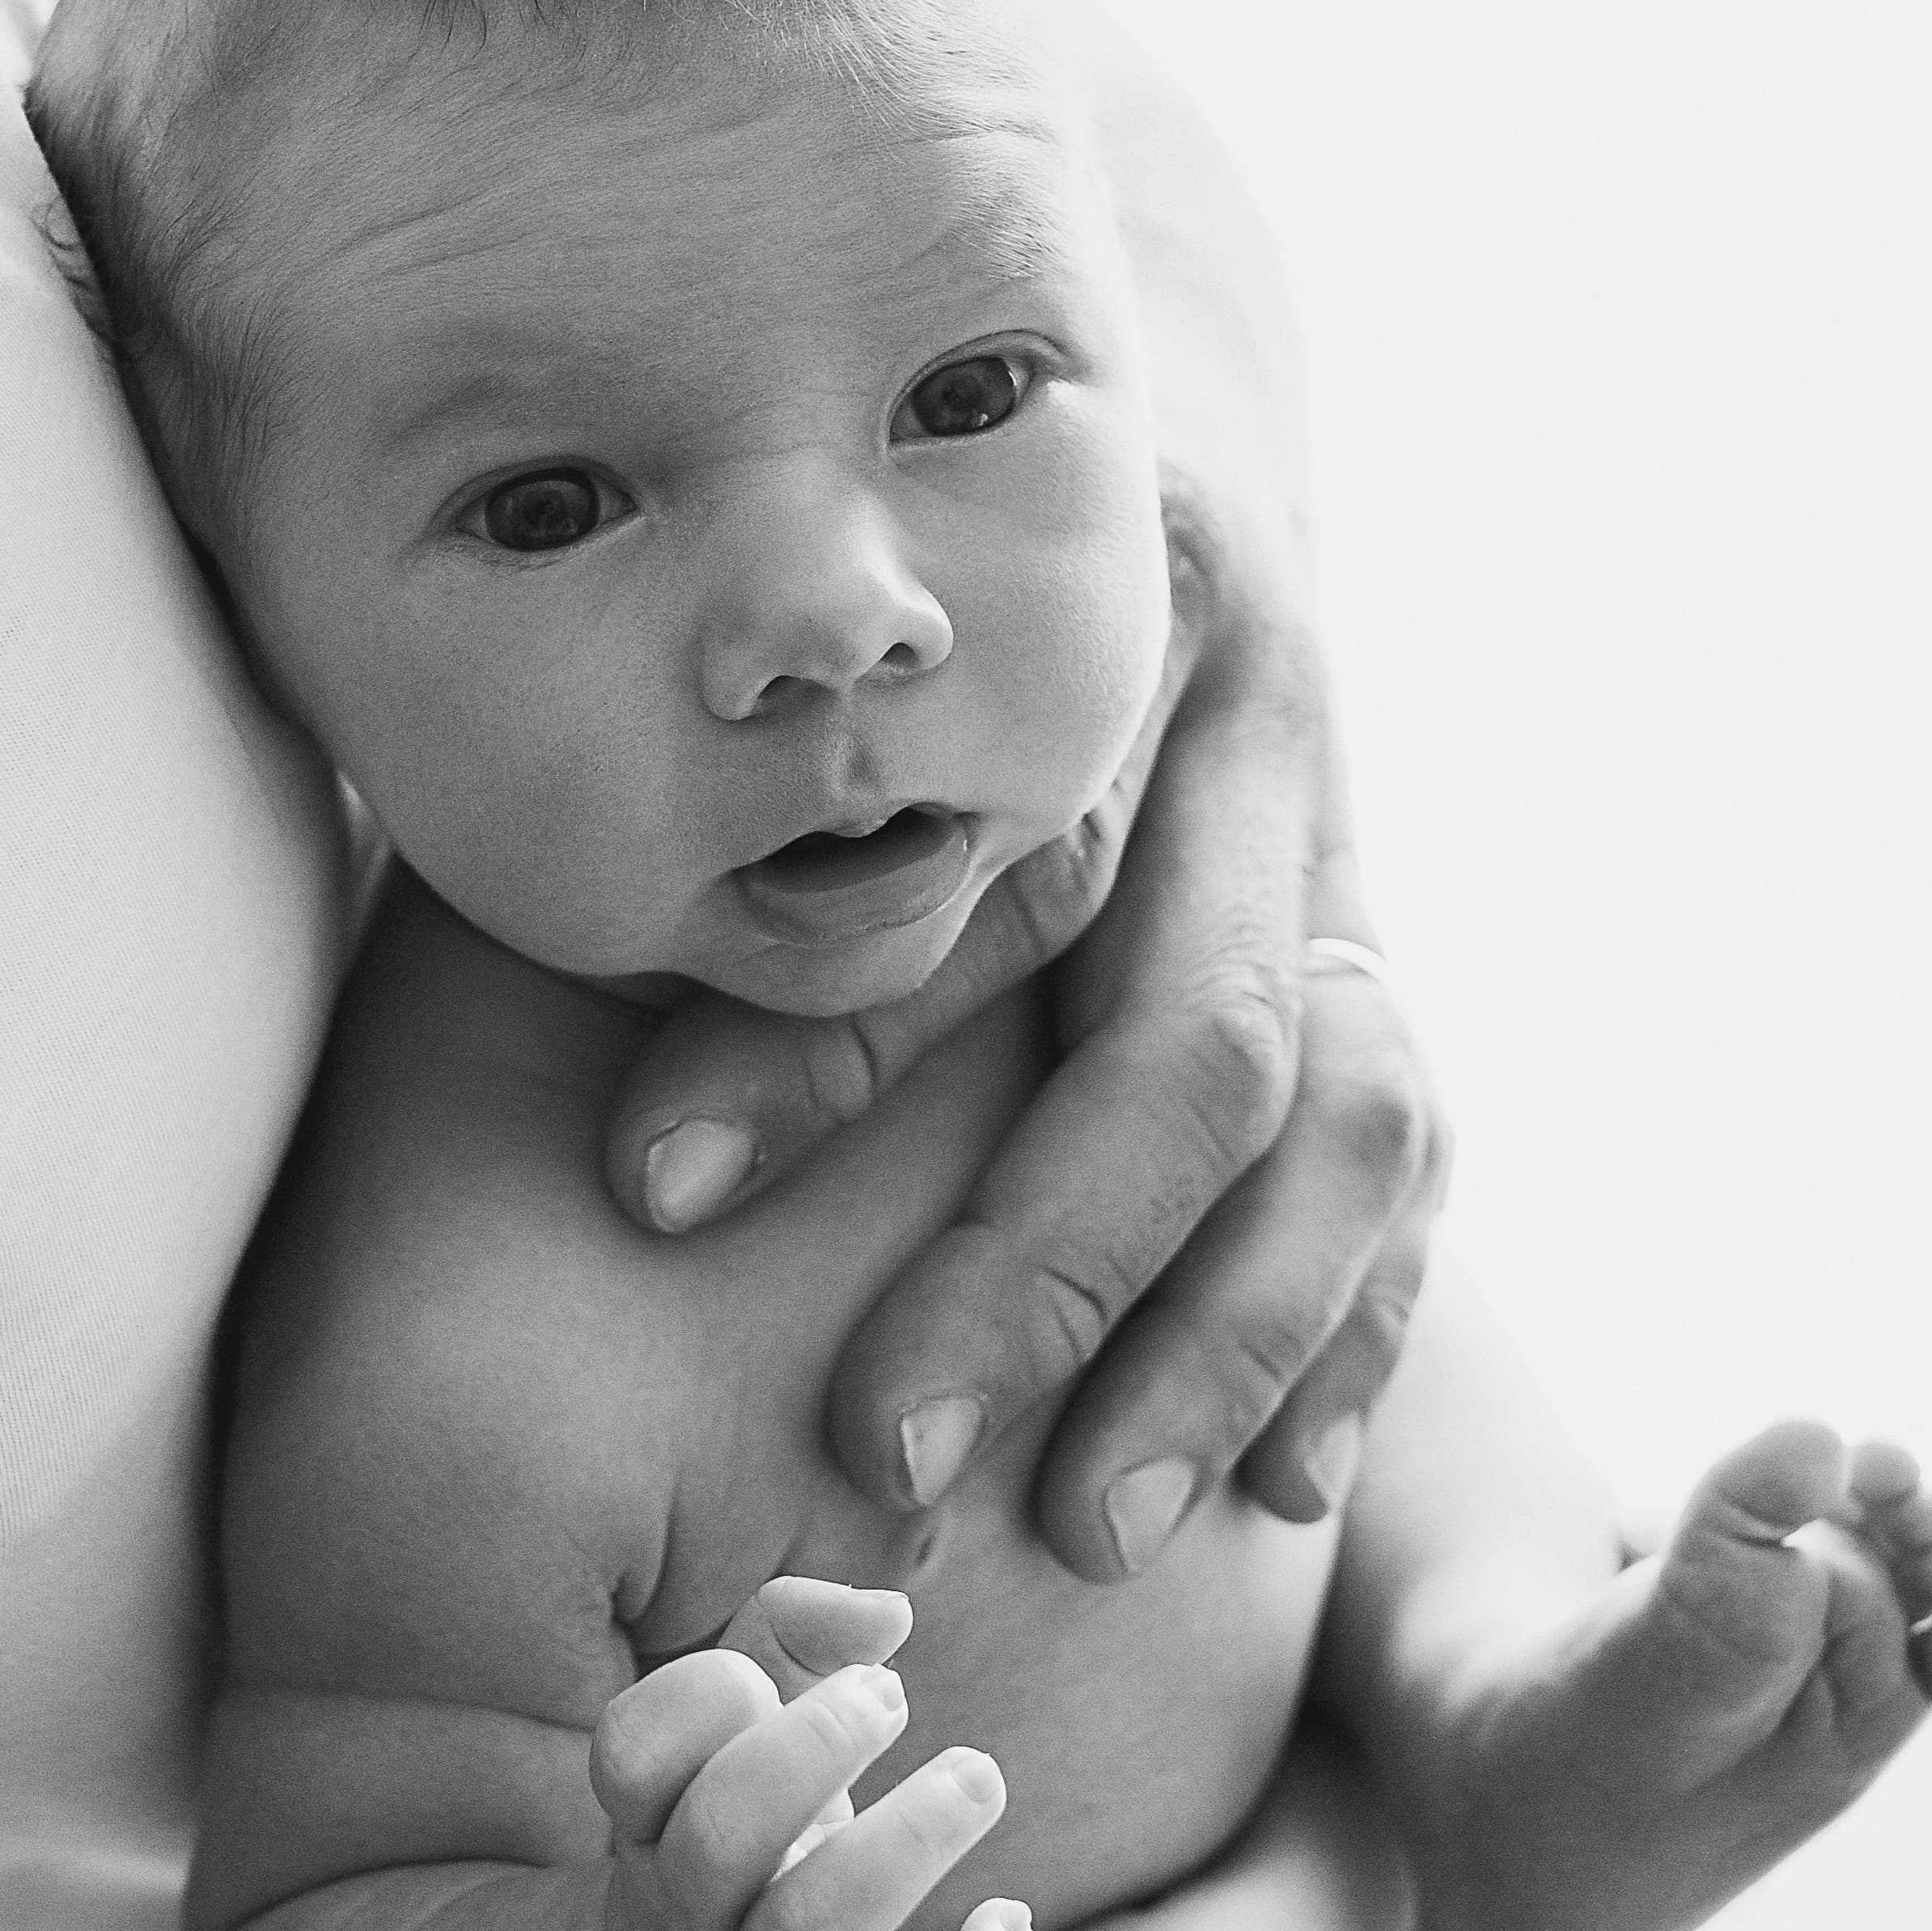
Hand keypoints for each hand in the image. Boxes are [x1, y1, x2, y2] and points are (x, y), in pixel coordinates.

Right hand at [590, 1577, 1031, 1930]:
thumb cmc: (743, 1838)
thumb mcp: (738, 1733)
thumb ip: (790, 1633)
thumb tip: (888, 1613)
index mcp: (654, 1821)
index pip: (632, 1751)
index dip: (702, 1694)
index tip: (788, 1672)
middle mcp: (695, 1914)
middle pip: (723, 1827)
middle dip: (815, 1744)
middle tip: (889, 1696)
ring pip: (814, 1927)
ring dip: (907, 1837)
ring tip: (976, 1774)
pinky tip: (1010, 1924)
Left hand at [601, 467, 1448, 1579]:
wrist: (1135, 403)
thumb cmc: (871, 528)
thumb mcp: (794, 568)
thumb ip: (693, 726)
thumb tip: (515, 923)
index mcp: (1091, 605)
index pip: (993, 853)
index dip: (825, 1034)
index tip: (650, 1195)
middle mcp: (1250, 720)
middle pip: (1198, 1027)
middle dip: (1047, 1262)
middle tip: (884, 1459)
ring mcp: (1342, 841)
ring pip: (1357, 1113)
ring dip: (1231, 1338)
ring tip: (1096, 1526)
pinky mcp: (1379, 943)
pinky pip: (1417, 1158)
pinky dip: (1352, 1326)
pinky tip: (1284, 1493)